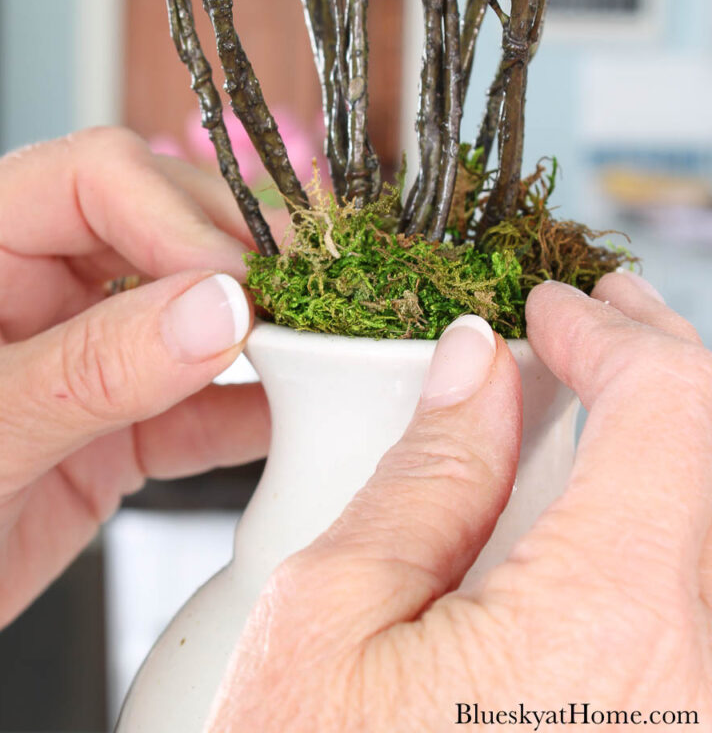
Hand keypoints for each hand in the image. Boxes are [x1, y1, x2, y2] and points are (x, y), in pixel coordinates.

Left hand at [0, 127, 269, 680]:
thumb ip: (93, 369)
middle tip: (296, 311)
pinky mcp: (115, 426)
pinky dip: (248, 413)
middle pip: (164, 228)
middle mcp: (33, 283)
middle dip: (236, 265)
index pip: (96, 177)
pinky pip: (198, 405)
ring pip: (194, 313)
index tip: (235, 284)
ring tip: (315, 354)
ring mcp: (82, 354)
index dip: (177, 216)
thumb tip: (218, 310)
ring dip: (258, 335)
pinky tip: (289, 418)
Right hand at [209, 273, 711, 730]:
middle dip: (656, 364)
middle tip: (596, 318)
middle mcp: (696, 674)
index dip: (614, 333)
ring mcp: (695, 704)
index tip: (551, 308)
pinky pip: (682, 590)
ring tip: (592, 389)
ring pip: (699, 523)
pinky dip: (651, 516)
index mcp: (612, 627)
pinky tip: (590, 498)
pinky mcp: (675, 723)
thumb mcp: (325, 627)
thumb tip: (473, 369)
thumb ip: (419, 479)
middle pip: (709, 458)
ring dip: (659, 437)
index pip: (674, 409)